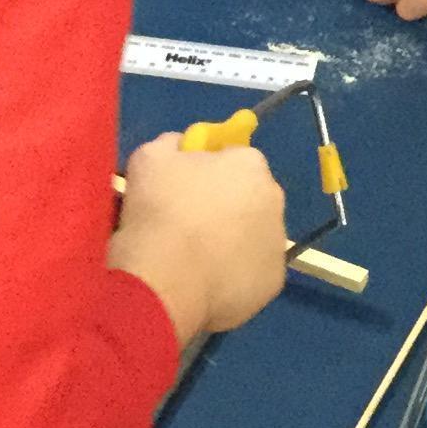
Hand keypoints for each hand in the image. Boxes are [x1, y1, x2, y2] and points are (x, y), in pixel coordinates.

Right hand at [111, 134, 288, 341]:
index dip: (210, 170)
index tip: (185, 185)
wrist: (166, 279)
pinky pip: (251, 272)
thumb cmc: (159, 210)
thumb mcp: (149, 157)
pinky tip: (205, 281)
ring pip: (253, 236)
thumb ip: (171, 144)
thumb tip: (181, 145)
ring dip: (232, 241)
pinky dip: (233, 274)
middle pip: (250, 197)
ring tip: (193, 258)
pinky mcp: (272, 283)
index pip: (235, 158)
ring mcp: (277, 244)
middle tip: (189, 223)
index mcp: (250, 165)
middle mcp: (275, 200)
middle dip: (227, 205)